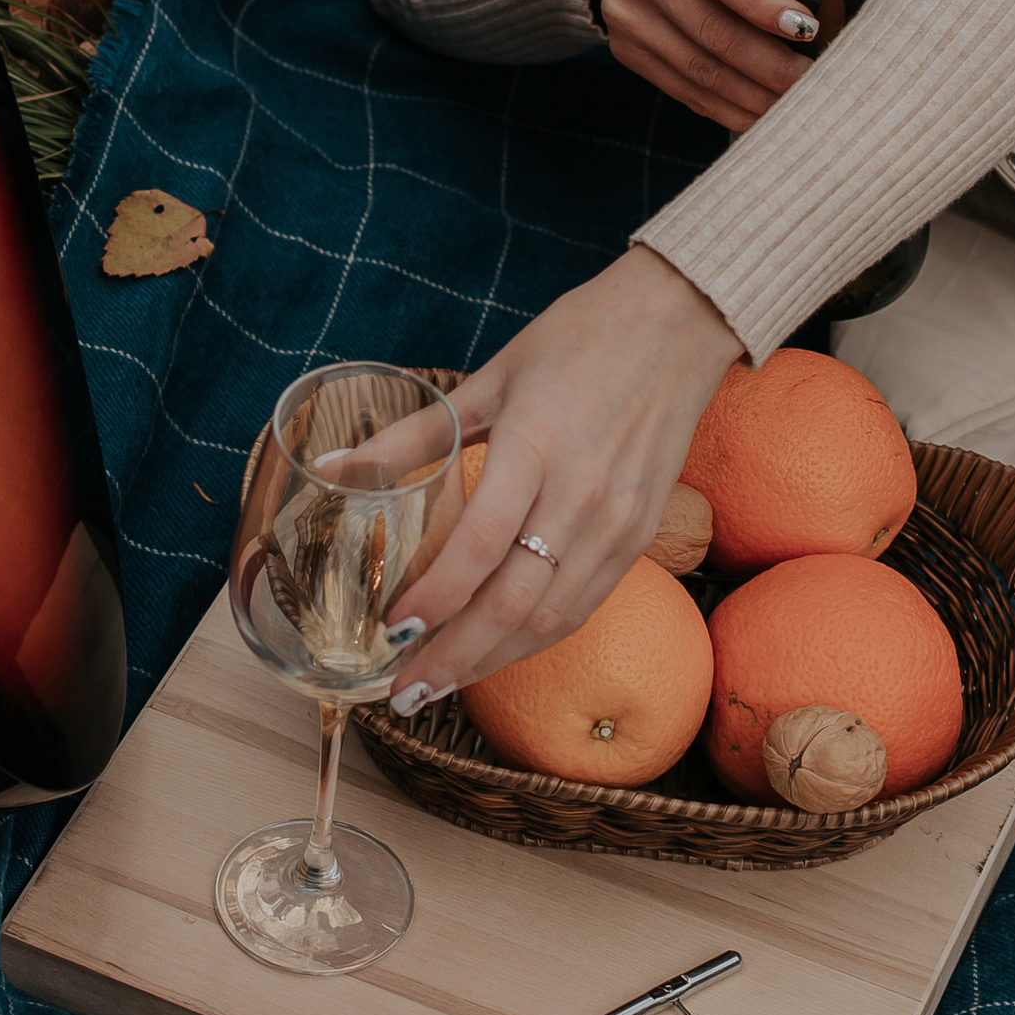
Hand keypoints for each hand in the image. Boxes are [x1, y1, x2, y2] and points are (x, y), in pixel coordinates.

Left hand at [383, 248, 742, 708]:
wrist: (680, 322)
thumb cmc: (580, 339)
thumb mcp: (490, 376)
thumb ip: (413, 435)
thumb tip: (334, 469)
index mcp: (536, 447)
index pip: (480, 546)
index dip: (435, 599)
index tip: (392, 631)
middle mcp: (581, 495)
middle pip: (514, 602)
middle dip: (454, 656)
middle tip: (405, 692)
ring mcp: (619, 522)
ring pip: (551, 618)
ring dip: (493, 660)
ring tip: (442, 684)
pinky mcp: (641, 535)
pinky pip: (584, 604)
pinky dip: (537, 638)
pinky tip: (499, 651)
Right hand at [575, 0, 815, 131]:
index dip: (760, 4)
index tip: (809, 28)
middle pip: (710, 30)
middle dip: (772, 65)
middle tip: (823, 79)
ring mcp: (624, 10)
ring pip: (698, 69)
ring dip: (755, 96)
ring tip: (803, 103)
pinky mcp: (624, 44)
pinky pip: (683, 88)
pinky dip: (728, 108)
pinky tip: (766, 113)